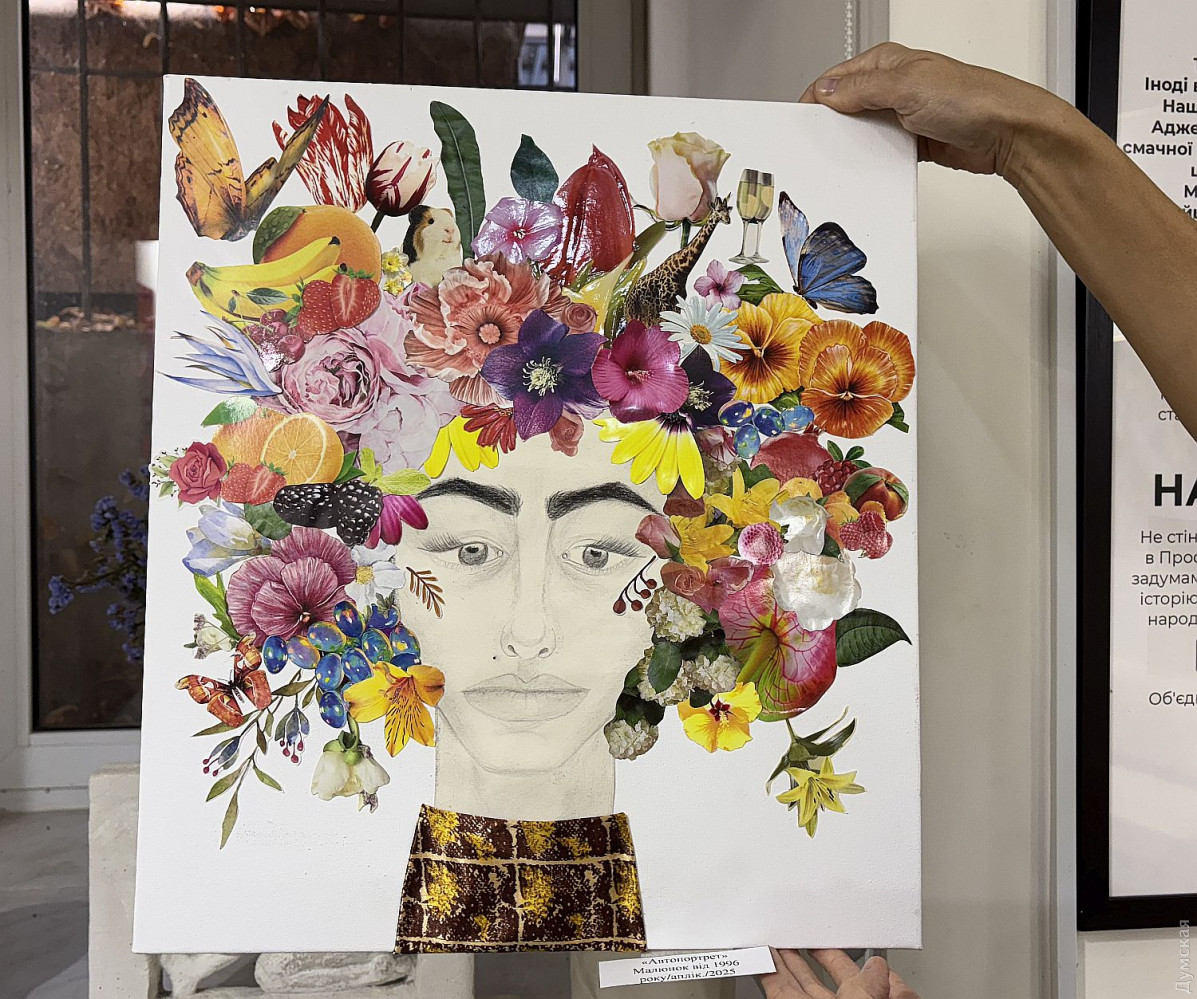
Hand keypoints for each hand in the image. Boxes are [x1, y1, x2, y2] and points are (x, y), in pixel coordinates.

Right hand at [759, 948, 918, 998]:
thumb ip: (874, 986)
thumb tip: (878, 968)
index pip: (869, 984)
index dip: (860, 965)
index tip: (849, 950)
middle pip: (827, 984)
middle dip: (814, 959)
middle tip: (804, 942)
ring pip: (800, 987)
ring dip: (788, 963)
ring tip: (779, 945)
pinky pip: (779, 990)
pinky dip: (769, 973)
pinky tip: (765, 960)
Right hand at [799, 42, 1078, 181]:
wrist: (1008, 133)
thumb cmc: (972, 99)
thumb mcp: (906, 87)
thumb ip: (861, 90)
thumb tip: (826, 91)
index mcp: (886, 63)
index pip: (834, 80)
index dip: (815, 101)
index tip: (801, 124)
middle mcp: (892, 86)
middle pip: (845, 109)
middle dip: (832, 127)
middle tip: (820, 146)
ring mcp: (902, 114)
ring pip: (862, 133)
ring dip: (855, 147)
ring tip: (847, 158)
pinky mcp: (912, 140)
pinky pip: (881, 153)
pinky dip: (874, 162)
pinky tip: (872, 167)